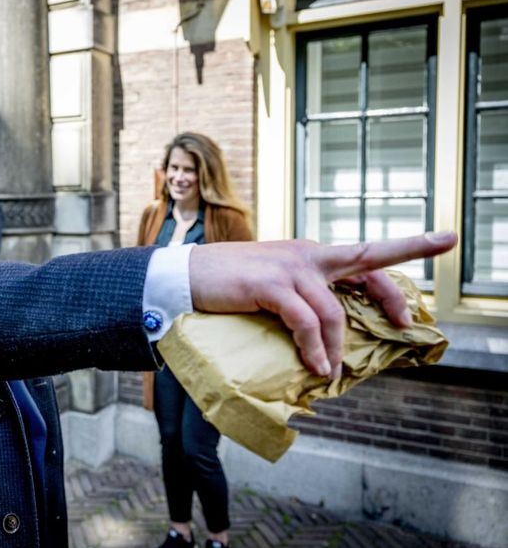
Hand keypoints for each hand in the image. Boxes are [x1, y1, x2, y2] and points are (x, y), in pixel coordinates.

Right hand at [188, 232, 457, 376]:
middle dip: (401, 277)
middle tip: (410, 320)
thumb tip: (320, 332)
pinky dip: (313, 346)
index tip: (438, 252)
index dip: (403, 255)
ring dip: (335, 347)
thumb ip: (298, 297)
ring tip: (329, 370)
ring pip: (332, 310)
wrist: (183, 275)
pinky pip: (305, 321)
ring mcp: (289, 267)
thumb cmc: (224, 284)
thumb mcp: (269, 285)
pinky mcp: (269, 285)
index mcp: (308, 254)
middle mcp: (306, 254)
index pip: (363, 254)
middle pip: (367, 259)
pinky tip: (314, 365)